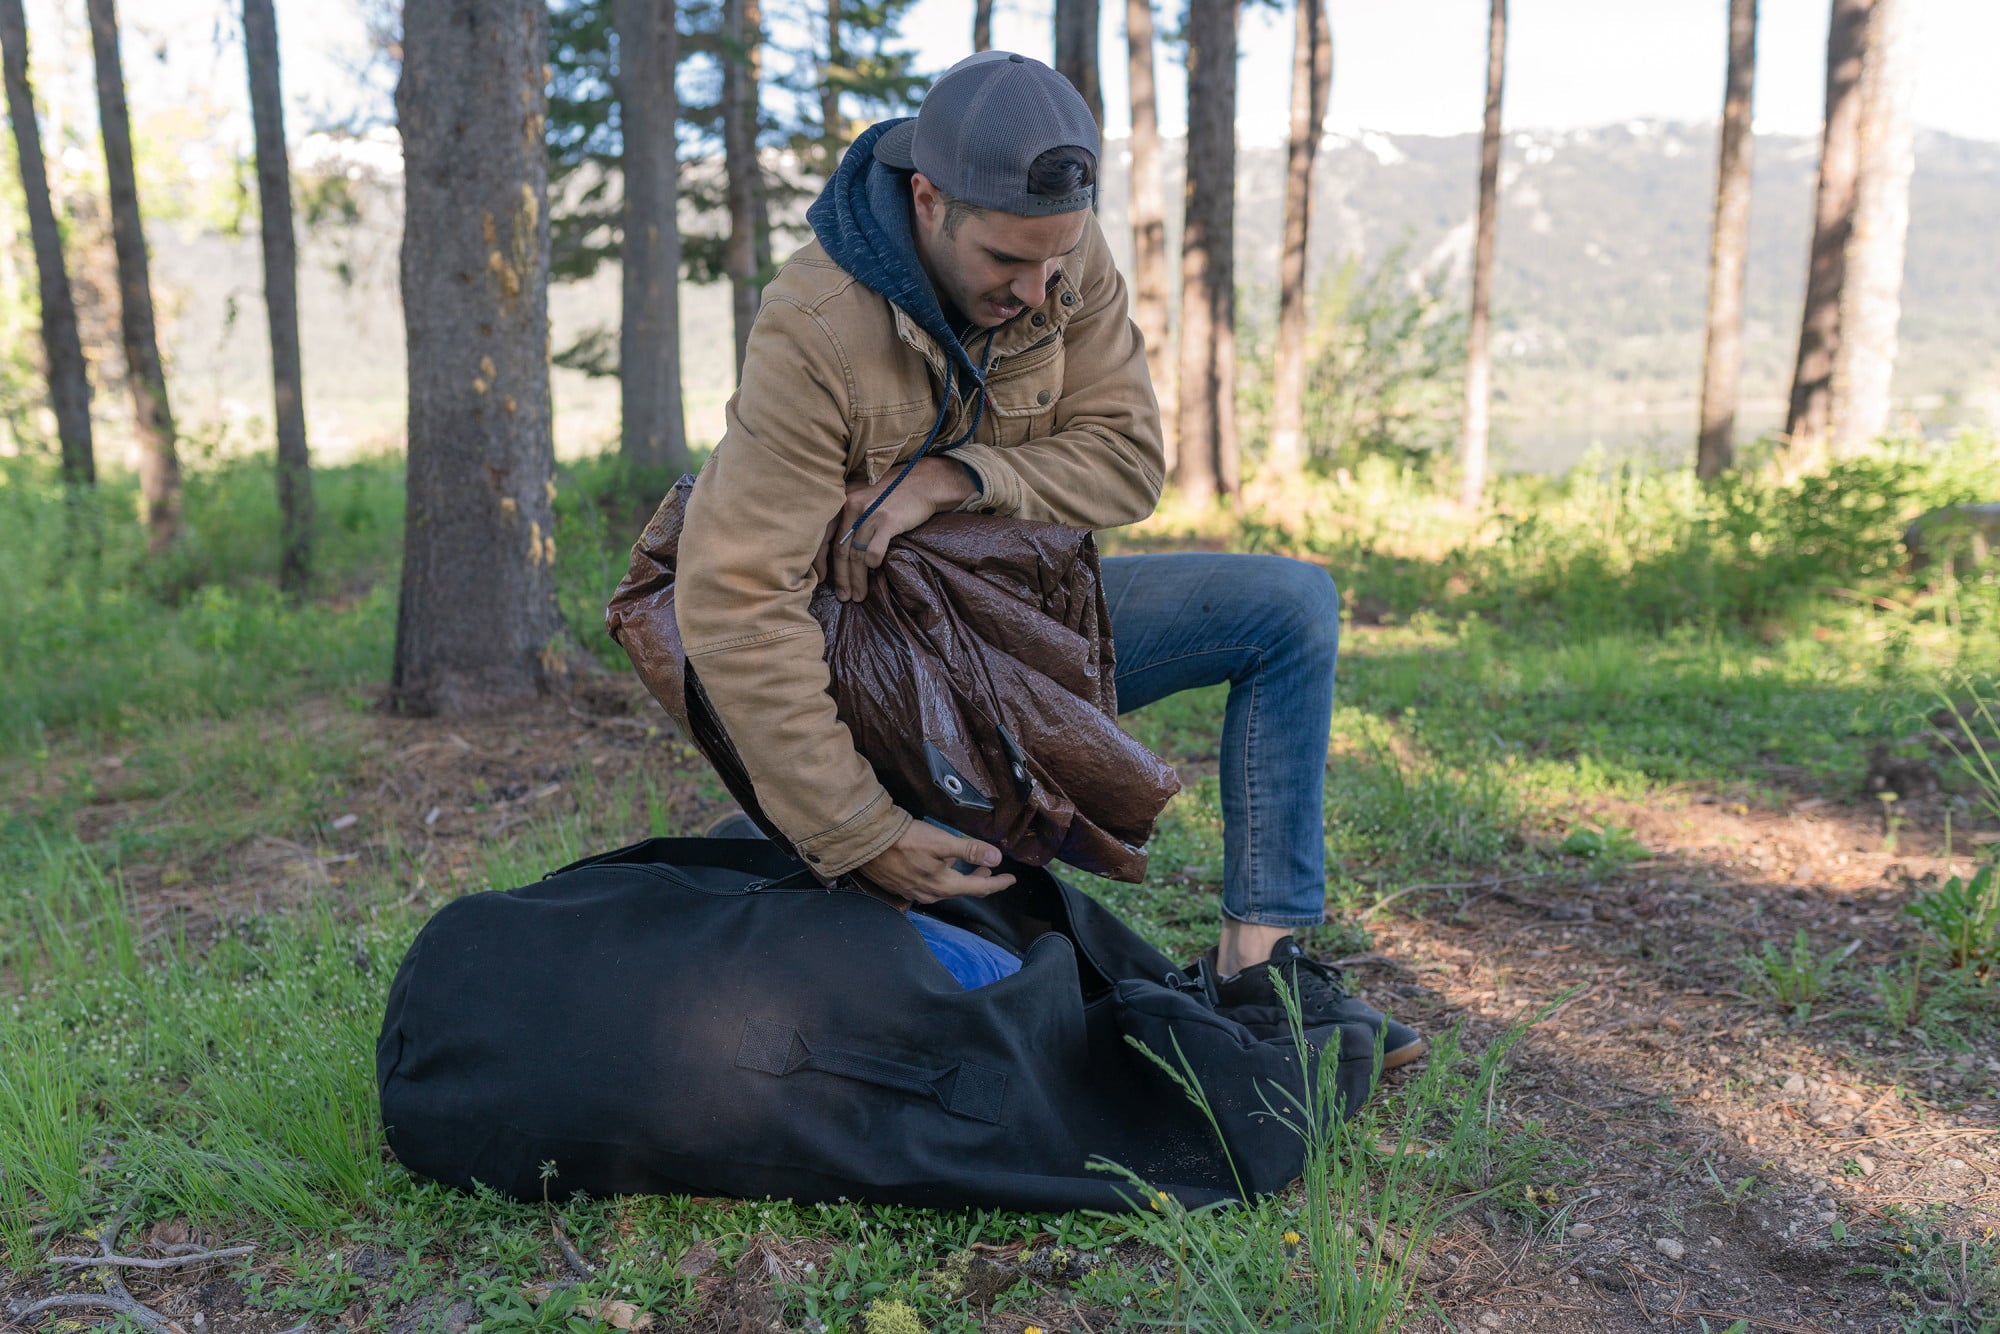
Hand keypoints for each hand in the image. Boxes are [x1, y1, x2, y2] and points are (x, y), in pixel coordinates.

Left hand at [814, 457, 976, 602]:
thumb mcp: (864, 496)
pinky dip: (873, 563)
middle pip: (840, 550)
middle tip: (844, 596)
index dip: (819, 560)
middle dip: (841, 578)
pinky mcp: (888, 521)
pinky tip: (874, 570)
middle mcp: (852, 506)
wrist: (924, 482)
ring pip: (856, 555)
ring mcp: (869, 513)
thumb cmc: (894, 492)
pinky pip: (874, 551)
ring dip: (857, 580)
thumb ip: (850, 516)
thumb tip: (838, 549)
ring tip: (859, 595)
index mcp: (843, 501)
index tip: (821, 579)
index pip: (823, 535)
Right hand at [856, 817, 1015, 904]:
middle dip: (979, 881)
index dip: (998, 883)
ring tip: (966, 867)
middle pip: (962, 890)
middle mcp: (930, 894)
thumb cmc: (906, 840)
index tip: (1011, 879)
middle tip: (989, 870)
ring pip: (944, 889)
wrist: (868, 842)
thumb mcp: (942, 842)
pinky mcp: (900, 886)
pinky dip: (940, 878)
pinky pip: (928, 886)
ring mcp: (914, 892)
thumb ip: (970, 851)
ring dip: (959, 879)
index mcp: (944, 886)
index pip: (979, 888)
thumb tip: (997, 859)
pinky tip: (938, 868)